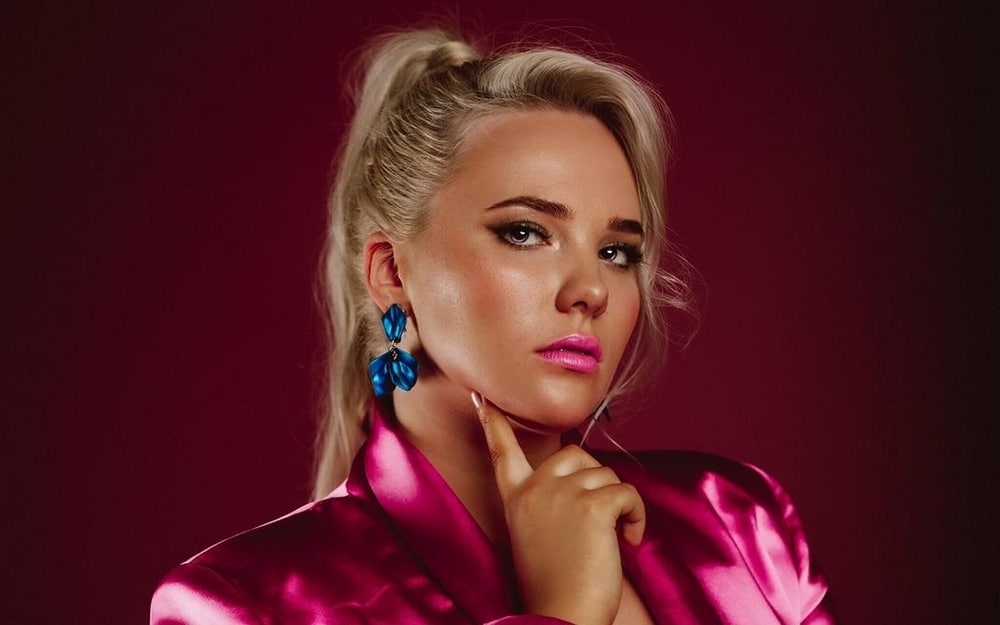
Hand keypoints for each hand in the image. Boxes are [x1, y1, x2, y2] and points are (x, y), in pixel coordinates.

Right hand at [472, 392, 644, 624]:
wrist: (560, 617)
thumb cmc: (555, 586)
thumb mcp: (538, 536)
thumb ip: (549, 502)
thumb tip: (583, 475)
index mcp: (515, 499)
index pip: (503, 451)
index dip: (494, 422)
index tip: (482, 396)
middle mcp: (534, 490)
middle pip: (575, 454)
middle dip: (596, 483)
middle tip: (599, 523)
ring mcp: (561, 495)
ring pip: (607, 475)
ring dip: (619, 505)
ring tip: (612, 540)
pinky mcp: (591, 507)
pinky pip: (628, 493)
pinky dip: (636, 517)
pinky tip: (628, 541)